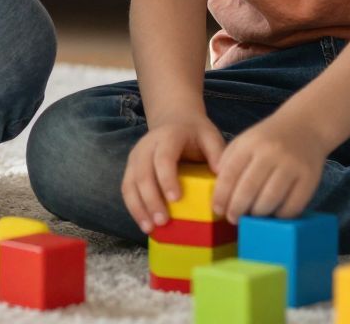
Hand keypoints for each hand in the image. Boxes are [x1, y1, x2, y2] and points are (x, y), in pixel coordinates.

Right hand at [122, 118, 227, 232]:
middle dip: (151, 199)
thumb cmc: (195, 134)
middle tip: (163, 221)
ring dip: (139, 207)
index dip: (167, 178)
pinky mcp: (131, 169)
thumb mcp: (210, 136)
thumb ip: (217, 153)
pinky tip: (144, 224)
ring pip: (130, 184)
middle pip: (143, 174)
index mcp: (167, 137)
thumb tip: (222, 175)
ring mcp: (135, 158)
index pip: (163, 158)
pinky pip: (127, 190)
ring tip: (150, 228)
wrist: (174, 121)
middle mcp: (146, 146)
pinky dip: (134, 208)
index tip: (176, 199)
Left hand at [213, 112, 327, 221]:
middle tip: (233, 218)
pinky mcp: (310, 178)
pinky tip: (274, 214)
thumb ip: (229, 161)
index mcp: (251, 143)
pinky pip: (292, 206)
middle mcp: (271, 153)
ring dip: (257, 214)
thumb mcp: (245, 141)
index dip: (221, 195)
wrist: (306, 125)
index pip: (230, 173)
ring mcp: (292, 166)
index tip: (218, 210)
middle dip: (237, 208)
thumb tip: (219, 192)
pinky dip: (280, 215)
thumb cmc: (270, 138)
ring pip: (269, 200)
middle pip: (248, 189)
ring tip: (252, 216)